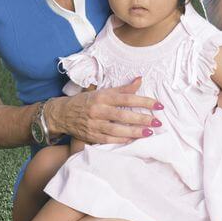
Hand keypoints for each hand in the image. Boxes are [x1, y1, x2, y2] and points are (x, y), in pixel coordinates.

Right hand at [47, 77, 162, 144]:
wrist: (62, 114)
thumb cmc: (86, 101)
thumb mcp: (102, 92)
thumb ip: (122, 89)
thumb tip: (140, 80)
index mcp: (102, 96)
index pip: (127, 98)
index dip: (144, 101)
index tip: (158, 105)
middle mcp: (98, 110)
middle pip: (123, 115)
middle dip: (142, 118)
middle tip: (157, 121)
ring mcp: (94, 124)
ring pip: (117, 129)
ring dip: (135, 131)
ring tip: (149, 132)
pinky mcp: (91, 136)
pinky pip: (109, 140)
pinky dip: (122, 140)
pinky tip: (133, 140)